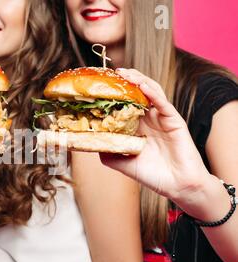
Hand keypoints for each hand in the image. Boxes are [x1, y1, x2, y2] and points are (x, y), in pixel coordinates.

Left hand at [99, 68, 209, 200]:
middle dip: (124, 81)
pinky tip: (142, 86)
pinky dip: (152, 92)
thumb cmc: (152, 175)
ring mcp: (162, 118)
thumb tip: (88, 141)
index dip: (114, 93)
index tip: (99, 85)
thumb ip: (107, 151)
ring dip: (138, 80)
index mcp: (136, 126)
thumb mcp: (121, 162)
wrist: (176, 187)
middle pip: (137, 93)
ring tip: (124, 73)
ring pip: (150, 92)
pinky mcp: (174, 121)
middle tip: (110, 73)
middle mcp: (149, 119)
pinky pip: (163, 103)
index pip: (124, 104)